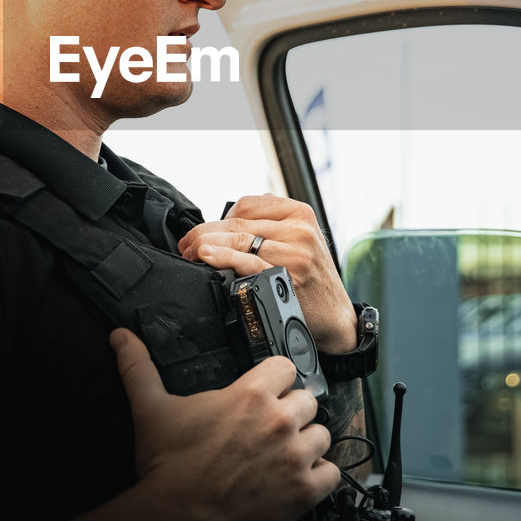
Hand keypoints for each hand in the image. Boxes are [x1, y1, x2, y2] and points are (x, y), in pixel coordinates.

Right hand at [110, 328, 339, 520]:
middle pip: (307, 400)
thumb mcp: (150, 408)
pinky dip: (320, 477)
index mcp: (250, 395)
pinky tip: (299, 479)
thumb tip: (119, 336)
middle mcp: (279, 421)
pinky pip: (332, 475)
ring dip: (307, 443)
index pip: (286, 367)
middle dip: (291, 411)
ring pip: (322, 436)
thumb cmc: (166, 463)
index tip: (266, 391)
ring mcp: (295, 458)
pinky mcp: (303, 493)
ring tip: (285, 454)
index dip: (276, 378)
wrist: (175, 519)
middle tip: (271, 427)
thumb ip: (138, 367)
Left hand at [177, 193, 357, 352]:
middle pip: (239, 224)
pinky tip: (207, 256)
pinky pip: (248, 262)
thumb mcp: (299, 239)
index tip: (199, 231)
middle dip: (204, 233)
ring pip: (239, 240)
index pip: (247, 205)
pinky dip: (223, 257)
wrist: (335, 315)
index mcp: (300, 213)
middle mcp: (299, 230)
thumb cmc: (311, 277)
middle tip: (186, 245)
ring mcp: (295, 253)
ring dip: (206, 245)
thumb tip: (223, 222)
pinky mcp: (287, 276)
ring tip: (190, 252)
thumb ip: (269, 225)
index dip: (217, 218)